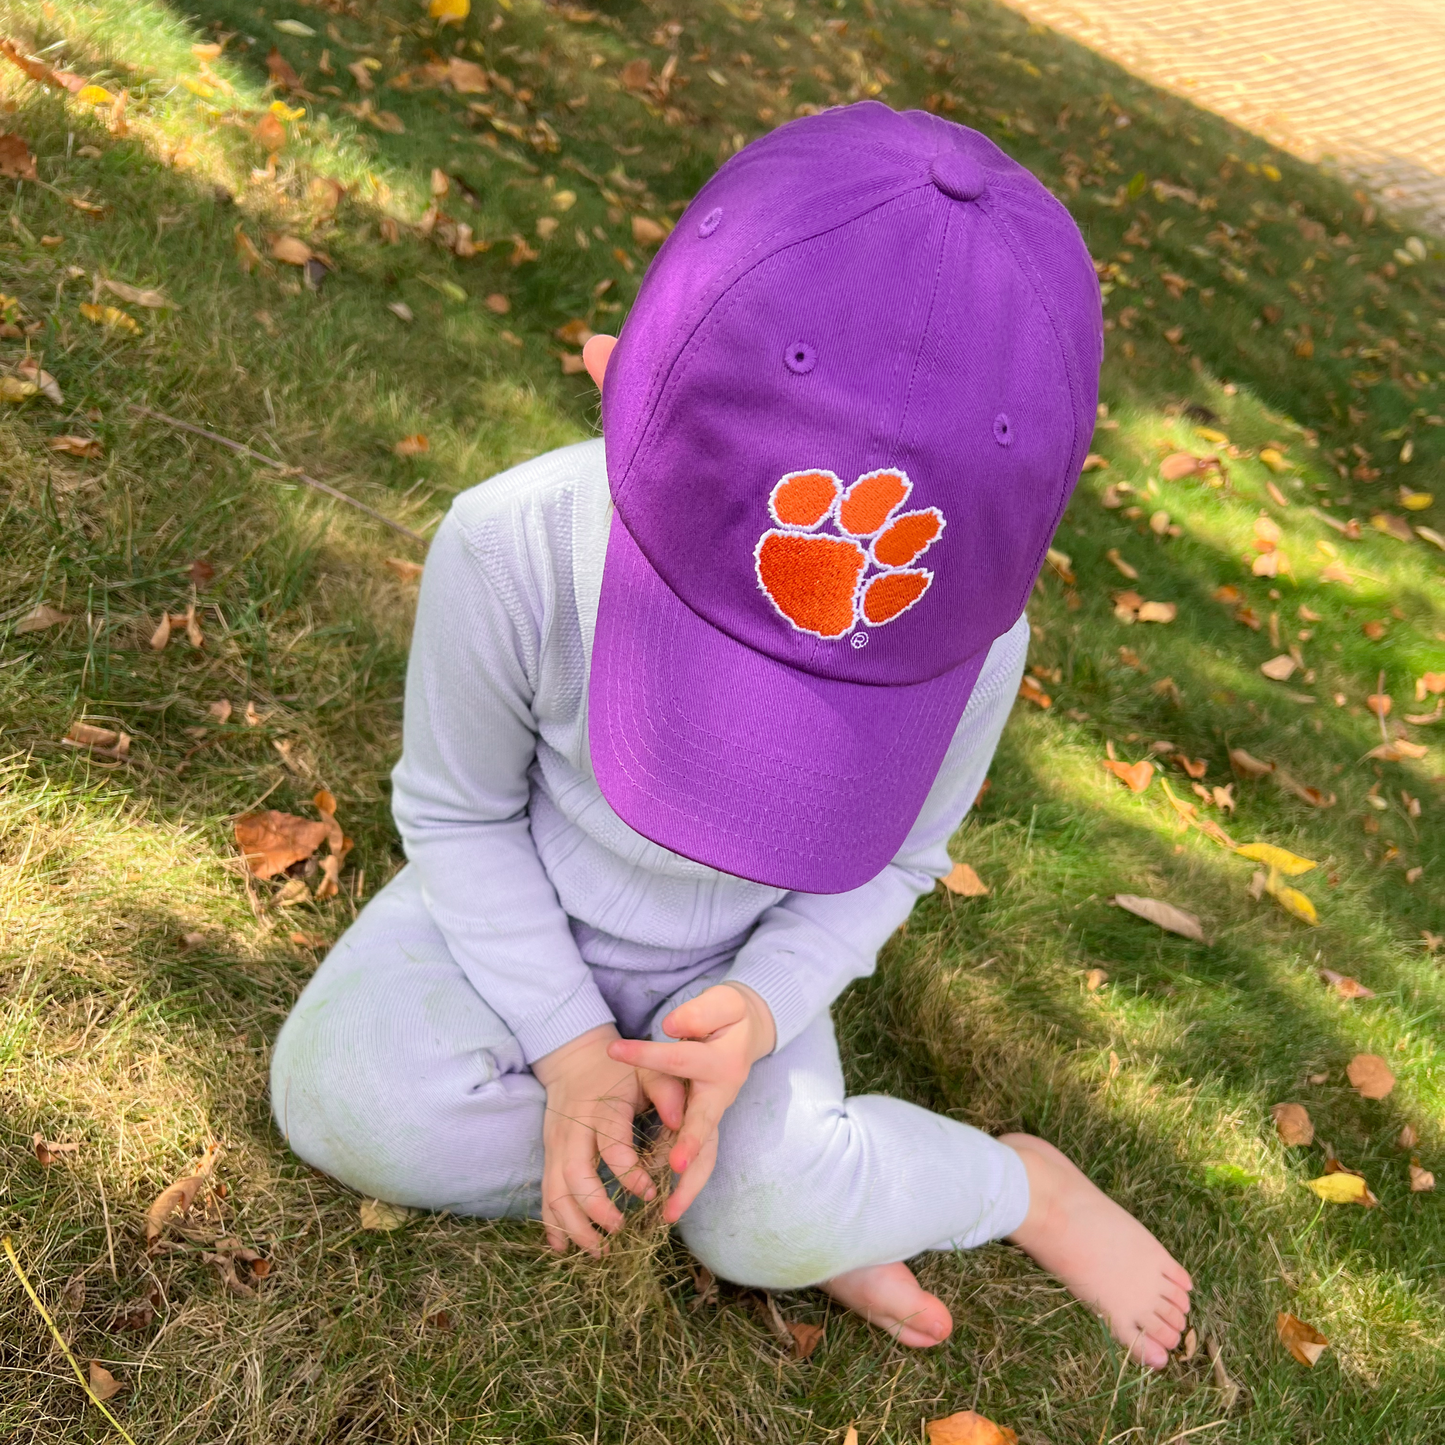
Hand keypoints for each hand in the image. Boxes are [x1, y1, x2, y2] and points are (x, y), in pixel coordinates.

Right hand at [531, 1023, 684, 1254]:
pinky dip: (551, 1222)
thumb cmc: (622, 1070)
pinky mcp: (549, 1155)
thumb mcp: (649, 1070)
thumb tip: (680, 1122)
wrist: (575, 1058)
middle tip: (619, 1229)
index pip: (610, 1146)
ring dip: (572, 1224)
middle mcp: (574, 1129)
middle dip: (594, 1209)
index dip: (628, 1174)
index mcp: (602, 1109)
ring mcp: (556, 1144)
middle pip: (574, 1175)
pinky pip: (545, 1192)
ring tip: (598, 1250)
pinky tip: (562, 1246)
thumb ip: (667, 1092)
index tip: (648, 1193)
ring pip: (555, 1190)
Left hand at [607, 983, 775, 1223]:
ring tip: (668, 1214)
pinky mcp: (707, 1125)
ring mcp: (715, 1114)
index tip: (614, 1051)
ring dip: (690, 1185)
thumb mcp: (722, 1004)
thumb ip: (699, 1014)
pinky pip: (700, 1159)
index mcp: (719, 1062)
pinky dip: (688, 1186)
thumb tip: (673, 1028)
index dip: (647, 1055)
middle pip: (705, 1124)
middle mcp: (720, 1094)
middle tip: (676, 1167)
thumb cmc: (732, 1016)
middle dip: (691, 1146)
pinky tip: (669, 1208)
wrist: (749, 1031)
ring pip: (707, 1154)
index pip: (678, 1061)